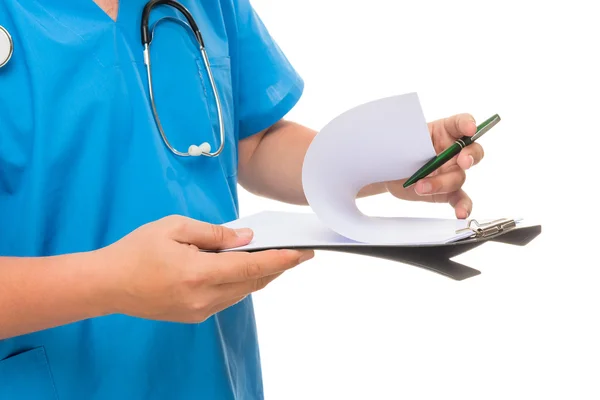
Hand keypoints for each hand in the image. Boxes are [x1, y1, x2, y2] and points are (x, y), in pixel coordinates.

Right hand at [98, 215, 312, 322]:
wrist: (107, 284)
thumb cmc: (137, 250)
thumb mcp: (174, 228)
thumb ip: (214, 233)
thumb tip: (245, 238)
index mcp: (198, 273)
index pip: (251, 266)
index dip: (280, 259)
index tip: (302, 253)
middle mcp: (203, 298)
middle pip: (252, 281)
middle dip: (278, 267)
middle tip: (297, 253)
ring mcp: (199, 311)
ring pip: (242, 291)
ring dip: (260, 275)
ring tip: (275, 257)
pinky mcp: (195, 316)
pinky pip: (228, 297)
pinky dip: (241, 282)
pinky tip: (244, 268)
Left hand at [385, 113, 483, 218]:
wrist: (387, 174)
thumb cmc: (397, 151)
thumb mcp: (402, 139)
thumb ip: (410, 138)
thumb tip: (406, 141)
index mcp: (443, 131)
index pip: (461, 123)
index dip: (468, 124)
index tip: (469, 128)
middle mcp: (453, 151)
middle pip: (472, 151)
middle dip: (470, 156)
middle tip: (462, 161)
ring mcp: (451, 171)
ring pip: (458, 177)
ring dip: (441, 183)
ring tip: (420, 187)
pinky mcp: (447, 191)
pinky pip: (460, 199)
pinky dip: (463, 207)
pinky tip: (461, 214)